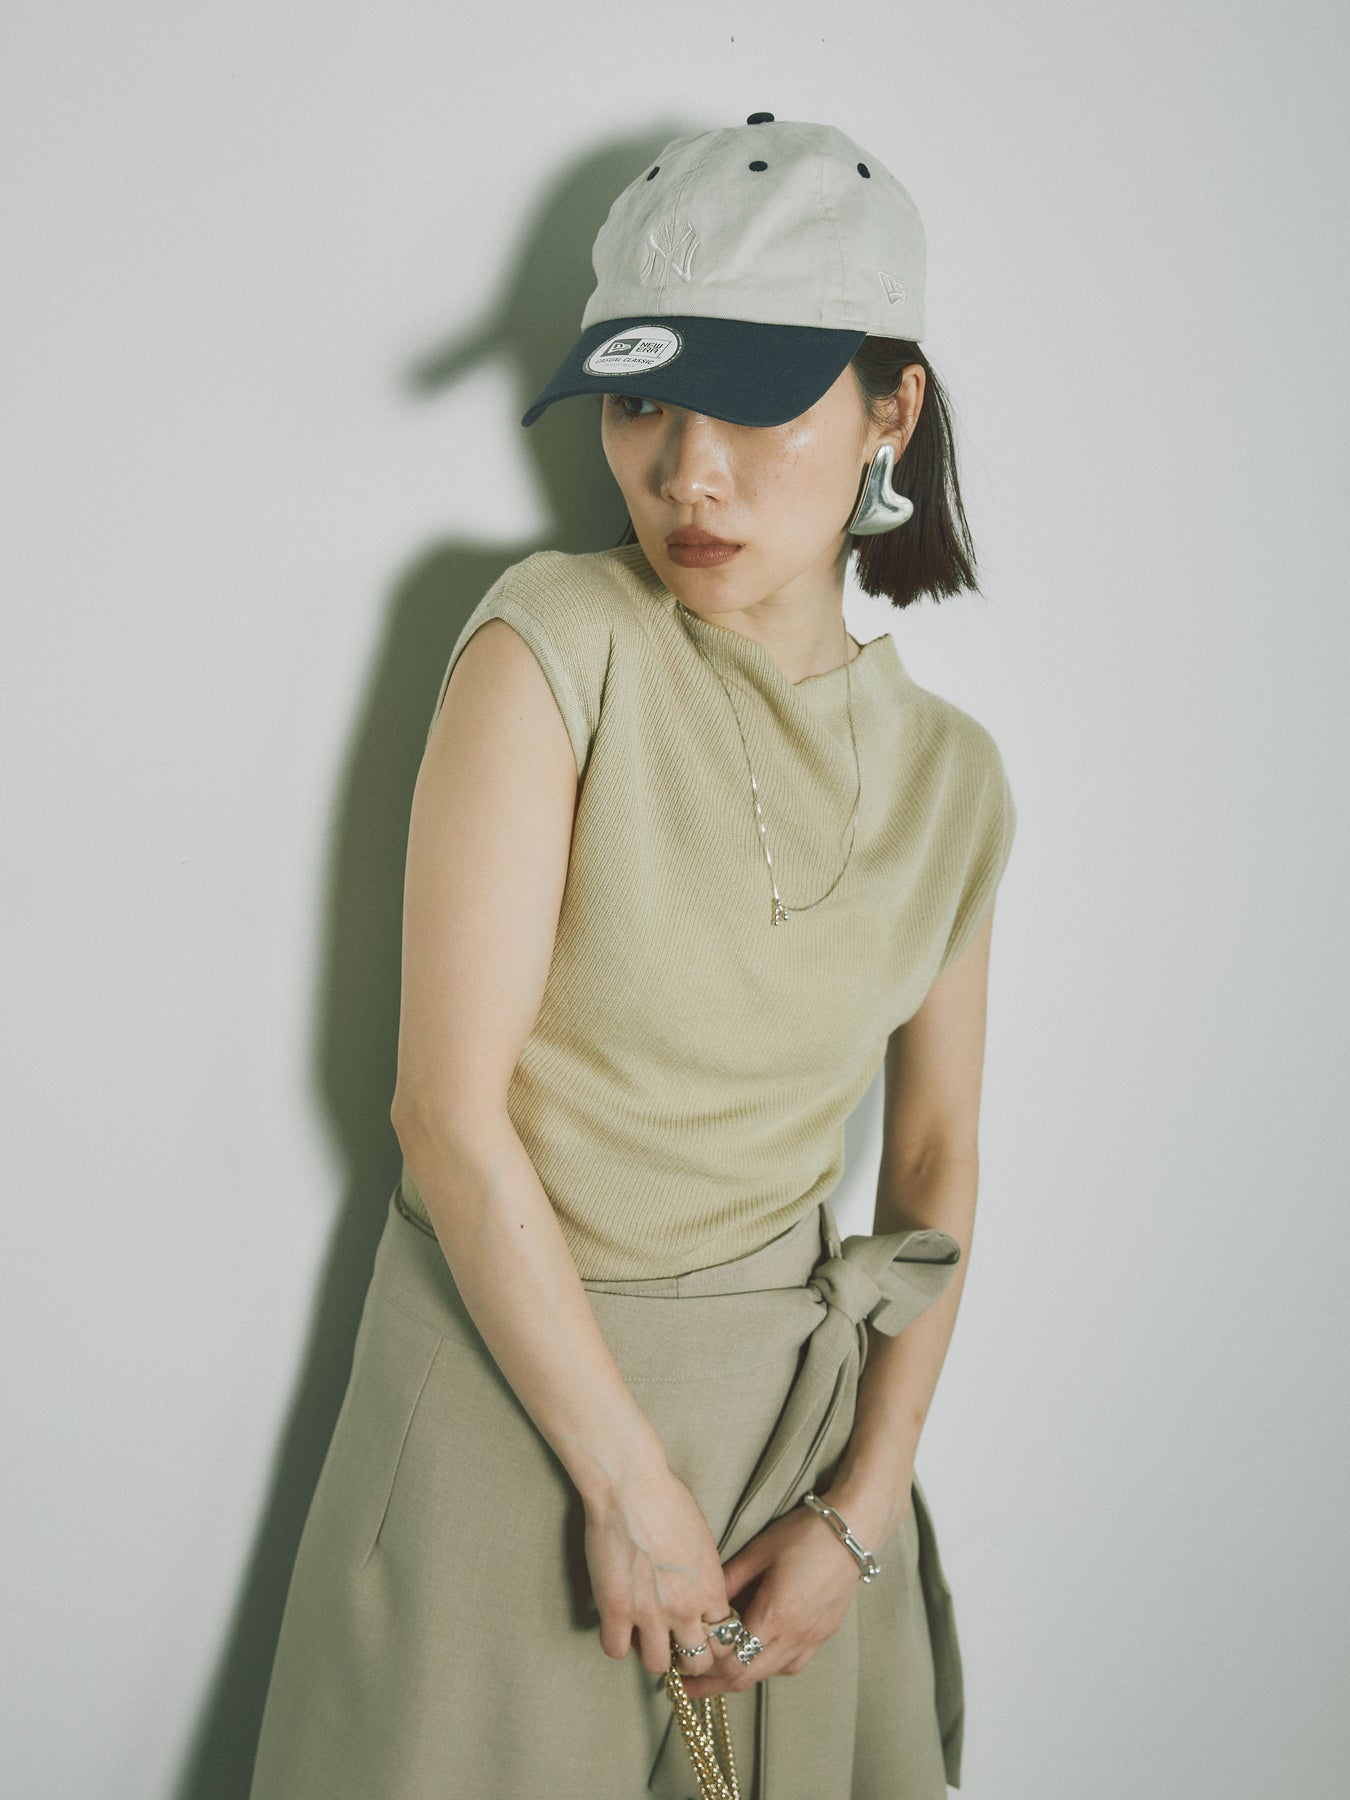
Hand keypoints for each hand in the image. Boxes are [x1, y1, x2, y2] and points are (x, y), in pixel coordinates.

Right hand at [583, 1461, 746, 1684]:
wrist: (631, 1485)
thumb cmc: (668, 1500)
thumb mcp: (702, 1541)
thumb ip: (704, 1577)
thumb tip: (698, 1594)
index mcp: (710, 1589)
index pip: (725, 1639)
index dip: (711, 1638)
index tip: (699, 1631)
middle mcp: (685, 1608)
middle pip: (698, 1662)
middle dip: (688, 1656)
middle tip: (673, 1641)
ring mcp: (649, 1612)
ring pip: (657, 1666)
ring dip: (652, 1653)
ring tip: (643, 1634)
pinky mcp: (615, 1609)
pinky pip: (615, 1650)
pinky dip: (617, 1642)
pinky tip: (617, 1624)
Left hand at [675, 1499, 887, 1697]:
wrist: (854, 1531)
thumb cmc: (805, 1534)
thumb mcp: (760, 1551)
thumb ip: (729, 1579)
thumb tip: (702, 1601)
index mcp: (775, 1615)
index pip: (732, 1660)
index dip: (703, 1667)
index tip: (681, 1665)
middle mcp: (795, 1636)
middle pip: (747, 1677)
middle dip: (712, 1685)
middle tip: (686, 1686)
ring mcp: (812, 1639)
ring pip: (768, 1675)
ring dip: (739, 1678)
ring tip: (714, 1675)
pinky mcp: (823, 1636)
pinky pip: (790, 1665)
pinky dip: (766, 1667)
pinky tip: (755, 1656)